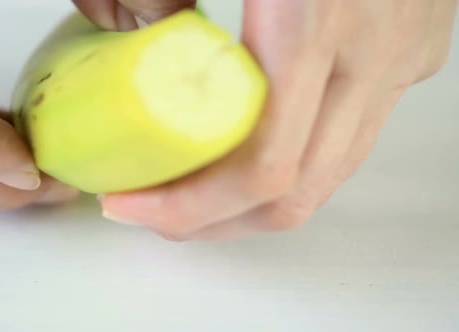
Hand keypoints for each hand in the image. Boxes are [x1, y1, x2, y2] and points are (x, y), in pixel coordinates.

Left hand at [76, 0, 457, 240]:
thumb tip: (121, 27)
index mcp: (317, 19)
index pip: (264, 168)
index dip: (190, 209)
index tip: (131, 205)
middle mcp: (372, 55)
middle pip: (294, 196)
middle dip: (212, 221)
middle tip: (152, 212)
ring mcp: (400, 62)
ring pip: (325, 176)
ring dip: (250, 200)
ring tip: (189, 191)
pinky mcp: (409, 58)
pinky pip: (344, 137)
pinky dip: (287, 158)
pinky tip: (243, 145)